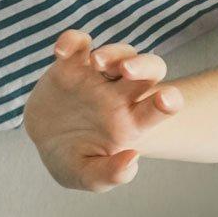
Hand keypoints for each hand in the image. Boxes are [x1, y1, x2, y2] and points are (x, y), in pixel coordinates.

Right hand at [23, 29, 182, 191]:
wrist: (48, 143)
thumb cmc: (77, 160)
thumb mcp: (86, 175)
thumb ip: (109, 174)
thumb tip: (132, 159)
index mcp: (133, 121)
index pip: (161, 106)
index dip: (169, 101)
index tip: (168, 100)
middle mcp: (122, 94)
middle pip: (151, 69)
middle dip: (145, 65)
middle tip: (128, 71)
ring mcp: (98, 76)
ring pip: (120, 52)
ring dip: (113, 52)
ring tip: (97, 62)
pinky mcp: (70, 65)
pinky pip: (78, 44)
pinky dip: (72, 41)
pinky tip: (62, 51)